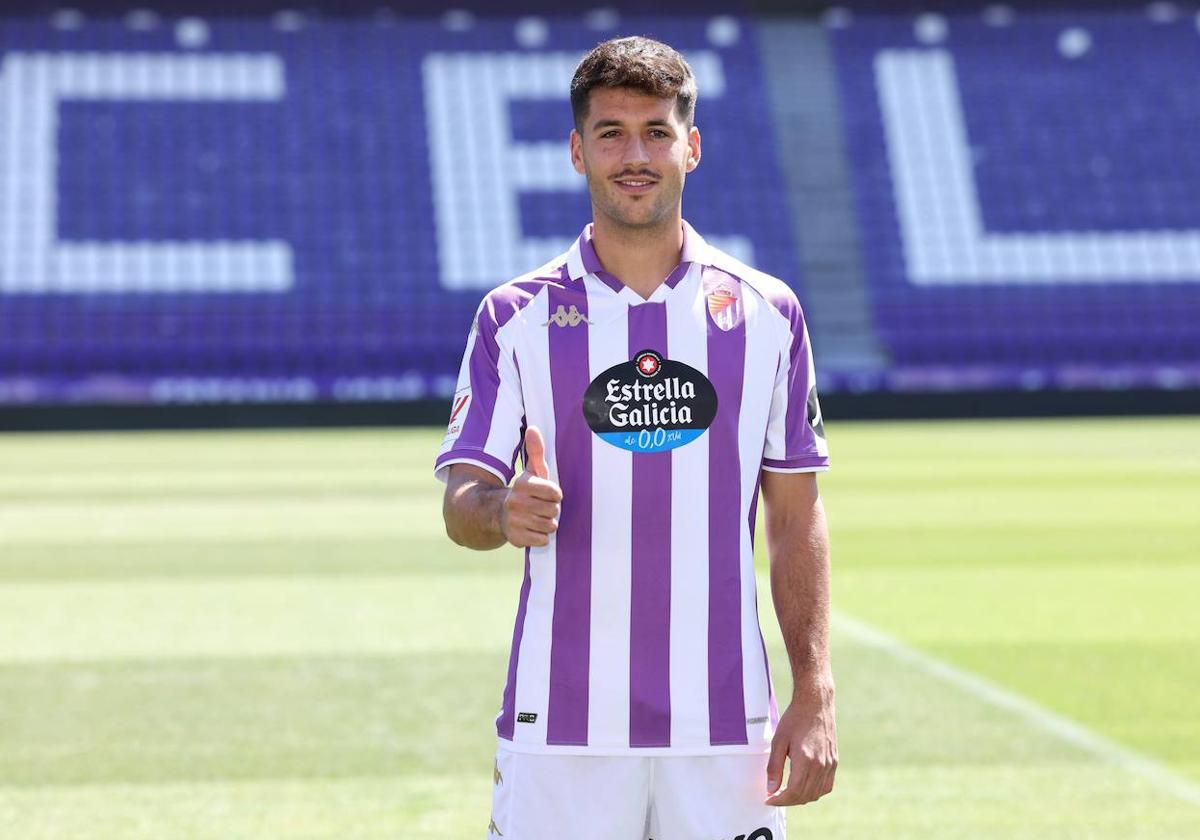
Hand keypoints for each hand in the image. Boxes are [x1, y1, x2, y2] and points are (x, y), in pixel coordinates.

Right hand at [501, 426, 562, 547]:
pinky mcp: (516, 539)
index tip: (546, 494)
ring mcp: (514, 521)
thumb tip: (533, 428)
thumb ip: (535, 451)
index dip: (555, 494)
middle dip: (551, 510)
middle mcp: (515, 502)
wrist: (497, 514)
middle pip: (554, 510)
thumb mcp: (531, 471)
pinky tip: (532, 530)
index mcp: (522, 485)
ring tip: (536, 518)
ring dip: (547, 524)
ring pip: (550, 526)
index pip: (555, 492)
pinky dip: (541, 537)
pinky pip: (543, 540)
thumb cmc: (524, 492)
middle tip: (540, 508)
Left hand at [765, 676, 837, 806]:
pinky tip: (803, 786)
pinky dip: (814, 792)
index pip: (793, 793)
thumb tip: (771, 789)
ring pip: (816, 794)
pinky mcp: (834, 762)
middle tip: (774, 796)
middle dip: (787, 801)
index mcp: (806, 760)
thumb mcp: (778, 741)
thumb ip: (774, 767)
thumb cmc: (795, 719)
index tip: (768, 799)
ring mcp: (830, 764)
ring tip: (786, 792)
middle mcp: (821, 765)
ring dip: (801, 798)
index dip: (779, 800)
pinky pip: (826, 786)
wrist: (816, 704)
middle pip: (804, 796)